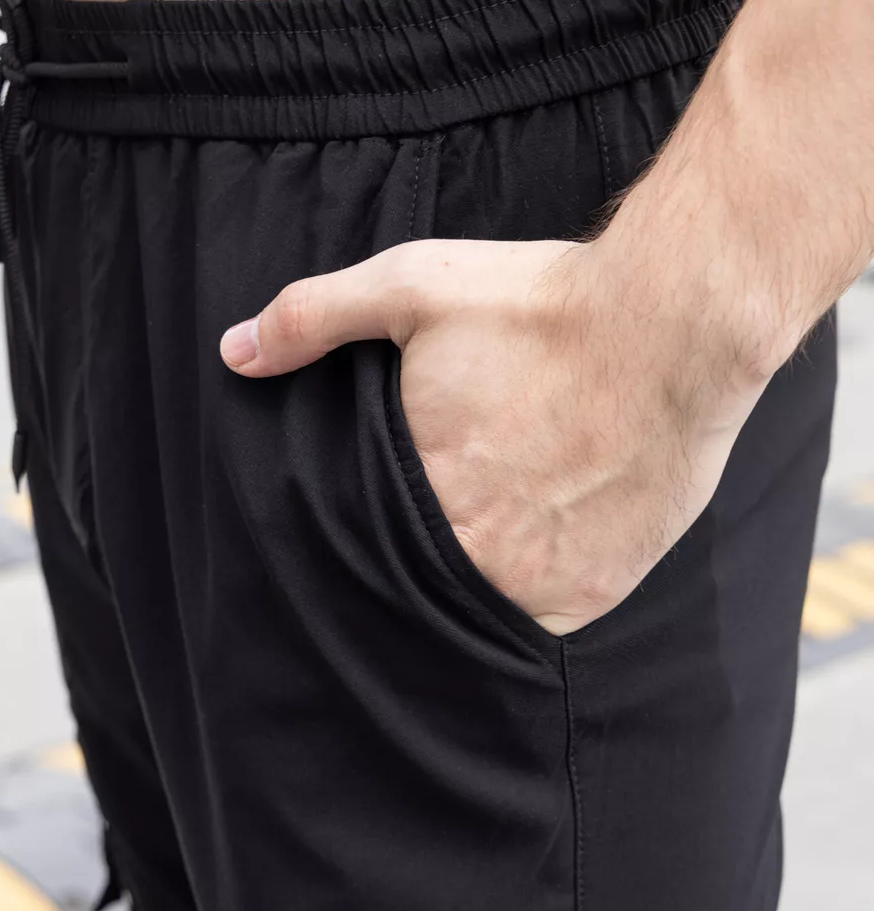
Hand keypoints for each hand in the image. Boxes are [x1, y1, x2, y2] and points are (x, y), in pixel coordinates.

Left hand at [220, 237, 769, 634]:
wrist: (675, 329)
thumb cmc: (542, 308)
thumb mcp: (416, 287)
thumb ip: (318, 317)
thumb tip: (235, 351)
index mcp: (414, 489)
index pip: (358, 541)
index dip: (361, 531)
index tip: (371, 519)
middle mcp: (468, 552)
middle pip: (413, 582)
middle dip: (415, 560)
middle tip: (436, 527)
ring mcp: (532, 584)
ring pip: (472, 609)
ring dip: (469, 585)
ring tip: (481, 544)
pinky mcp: (589, 595)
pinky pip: (538, 624)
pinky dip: (528, 599)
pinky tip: (534, 554)